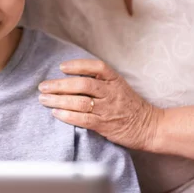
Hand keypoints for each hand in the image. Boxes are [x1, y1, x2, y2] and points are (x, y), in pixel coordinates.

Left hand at [38, 59, 162, 150]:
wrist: (150, 127)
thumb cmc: (130, 106)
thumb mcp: (119, 87)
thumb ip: (101, 81)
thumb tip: (71, 78)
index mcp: (116, 80)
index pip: (97, 67)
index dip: (78, 65)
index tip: (62, 67)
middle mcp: (112, 92)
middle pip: (83, 84)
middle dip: (60, 85)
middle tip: (43, 86)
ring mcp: (109, 109)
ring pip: (80, 101)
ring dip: (59, 100)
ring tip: (44, 99)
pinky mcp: (105, 125)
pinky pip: (84, 119)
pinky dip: (67, 115)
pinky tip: (56, 113)